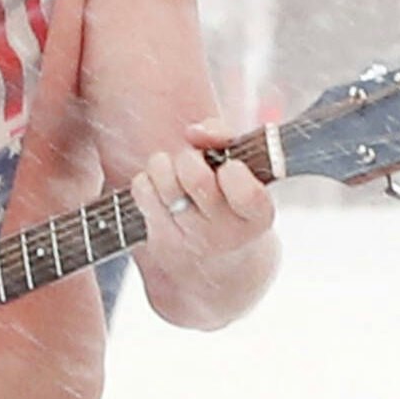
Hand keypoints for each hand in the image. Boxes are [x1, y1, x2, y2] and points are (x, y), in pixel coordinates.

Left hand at [130, 123, 275, 287]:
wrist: (220, 266)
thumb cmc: (233, 202)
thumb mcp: (246, 172)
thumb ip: (226, 140)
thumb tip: (195, 132)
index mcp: (256, 217)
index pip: (246, 193)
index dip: (232, 170)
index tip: (229, 167)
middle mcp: (225, 233)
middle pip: (196, 179)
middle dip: (190, 159)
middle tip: (193, 162)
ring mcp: (190, 239)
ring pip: (164, 182)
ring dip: (163, 165)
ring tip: (172, 171)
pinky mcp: (160, 240)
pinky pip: (142, 191)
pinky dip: (146, 180)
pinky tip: (159, 188)